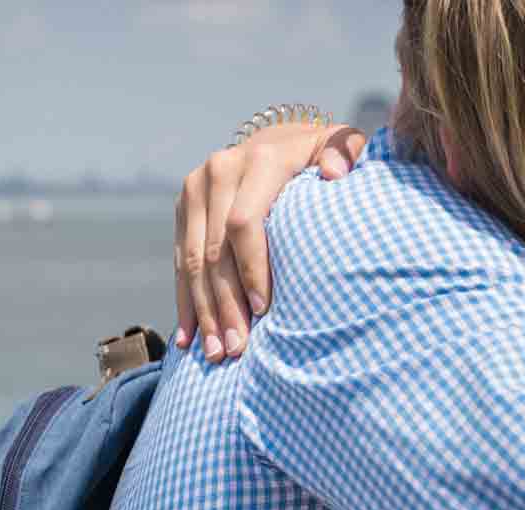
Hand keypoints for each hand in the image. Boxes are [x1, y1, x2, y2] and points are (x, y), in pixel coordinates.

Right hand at [175, 122, 367, 362]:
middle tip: (236, 348)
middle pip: (215, 250)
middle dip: (225, 304)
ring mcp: (195, 190)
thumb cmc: (319, 157)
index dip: (251, 269)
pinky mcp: (182, 209)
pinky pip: (179, 263)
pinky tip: (189, 339)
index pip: (244, 222)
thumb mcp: (339, 146)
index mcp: (258, 159)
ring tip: (215, 353)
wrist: (277, 140)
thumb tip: (333, 175)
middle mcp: (219, 170)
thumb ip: (344, 152)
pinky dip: (185, 303)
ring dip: (203, 312)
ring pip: (193, 261)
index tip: (264, 310)